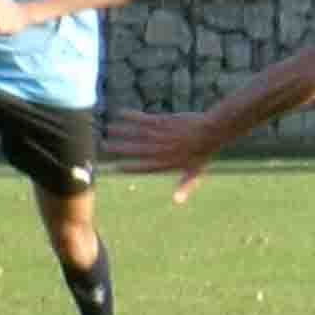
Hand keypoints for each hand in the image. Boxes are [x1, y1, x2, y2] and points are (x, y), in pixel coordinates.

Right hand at [105, 107, 225, 201]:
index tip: (116, 167)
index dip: (130, 168)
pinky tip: (121, 113)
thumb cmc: (204, 152)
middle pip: (135, 149)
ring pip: (137, 133)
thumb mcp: (195, 172)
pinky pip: (144, 119)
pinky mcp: (163, 122)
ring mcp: (161, 135)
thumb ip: (184, 186)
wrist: (211, 131)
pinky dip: (132, 116)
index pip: (144, 167)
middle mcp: (160, 150)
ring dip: (121, 131)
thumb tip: (176, 202)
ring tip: (108, 129)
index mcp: (166, 163)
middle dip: (118, 148)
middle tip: (103, 145)